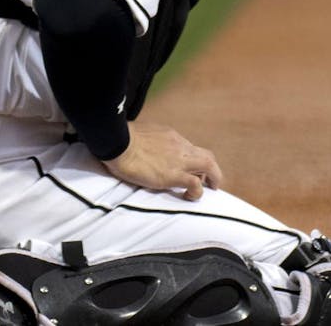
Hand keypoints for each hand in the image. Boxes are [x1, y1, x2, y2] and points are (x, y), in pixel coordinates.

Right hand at [102, 122, 223, 199]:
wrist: (118, 142)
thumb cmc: (121, 138)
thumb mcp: (141, 133)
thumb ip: (149, 141)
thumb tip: (143, 147)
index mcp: (171, 137)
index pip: (190, 148)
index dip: (194, 160)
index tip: (191, 169)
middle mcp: (180, 146)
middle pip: (206, 155)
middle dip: (211, 169)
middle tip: (209, 181)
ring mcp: (178, 160)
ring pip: (209, 166)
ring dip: (213, 178)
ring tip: (210, 189)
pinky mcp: (173, 175)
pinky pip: (195, 184)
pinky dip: (197, 192)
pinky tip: (189, 197)